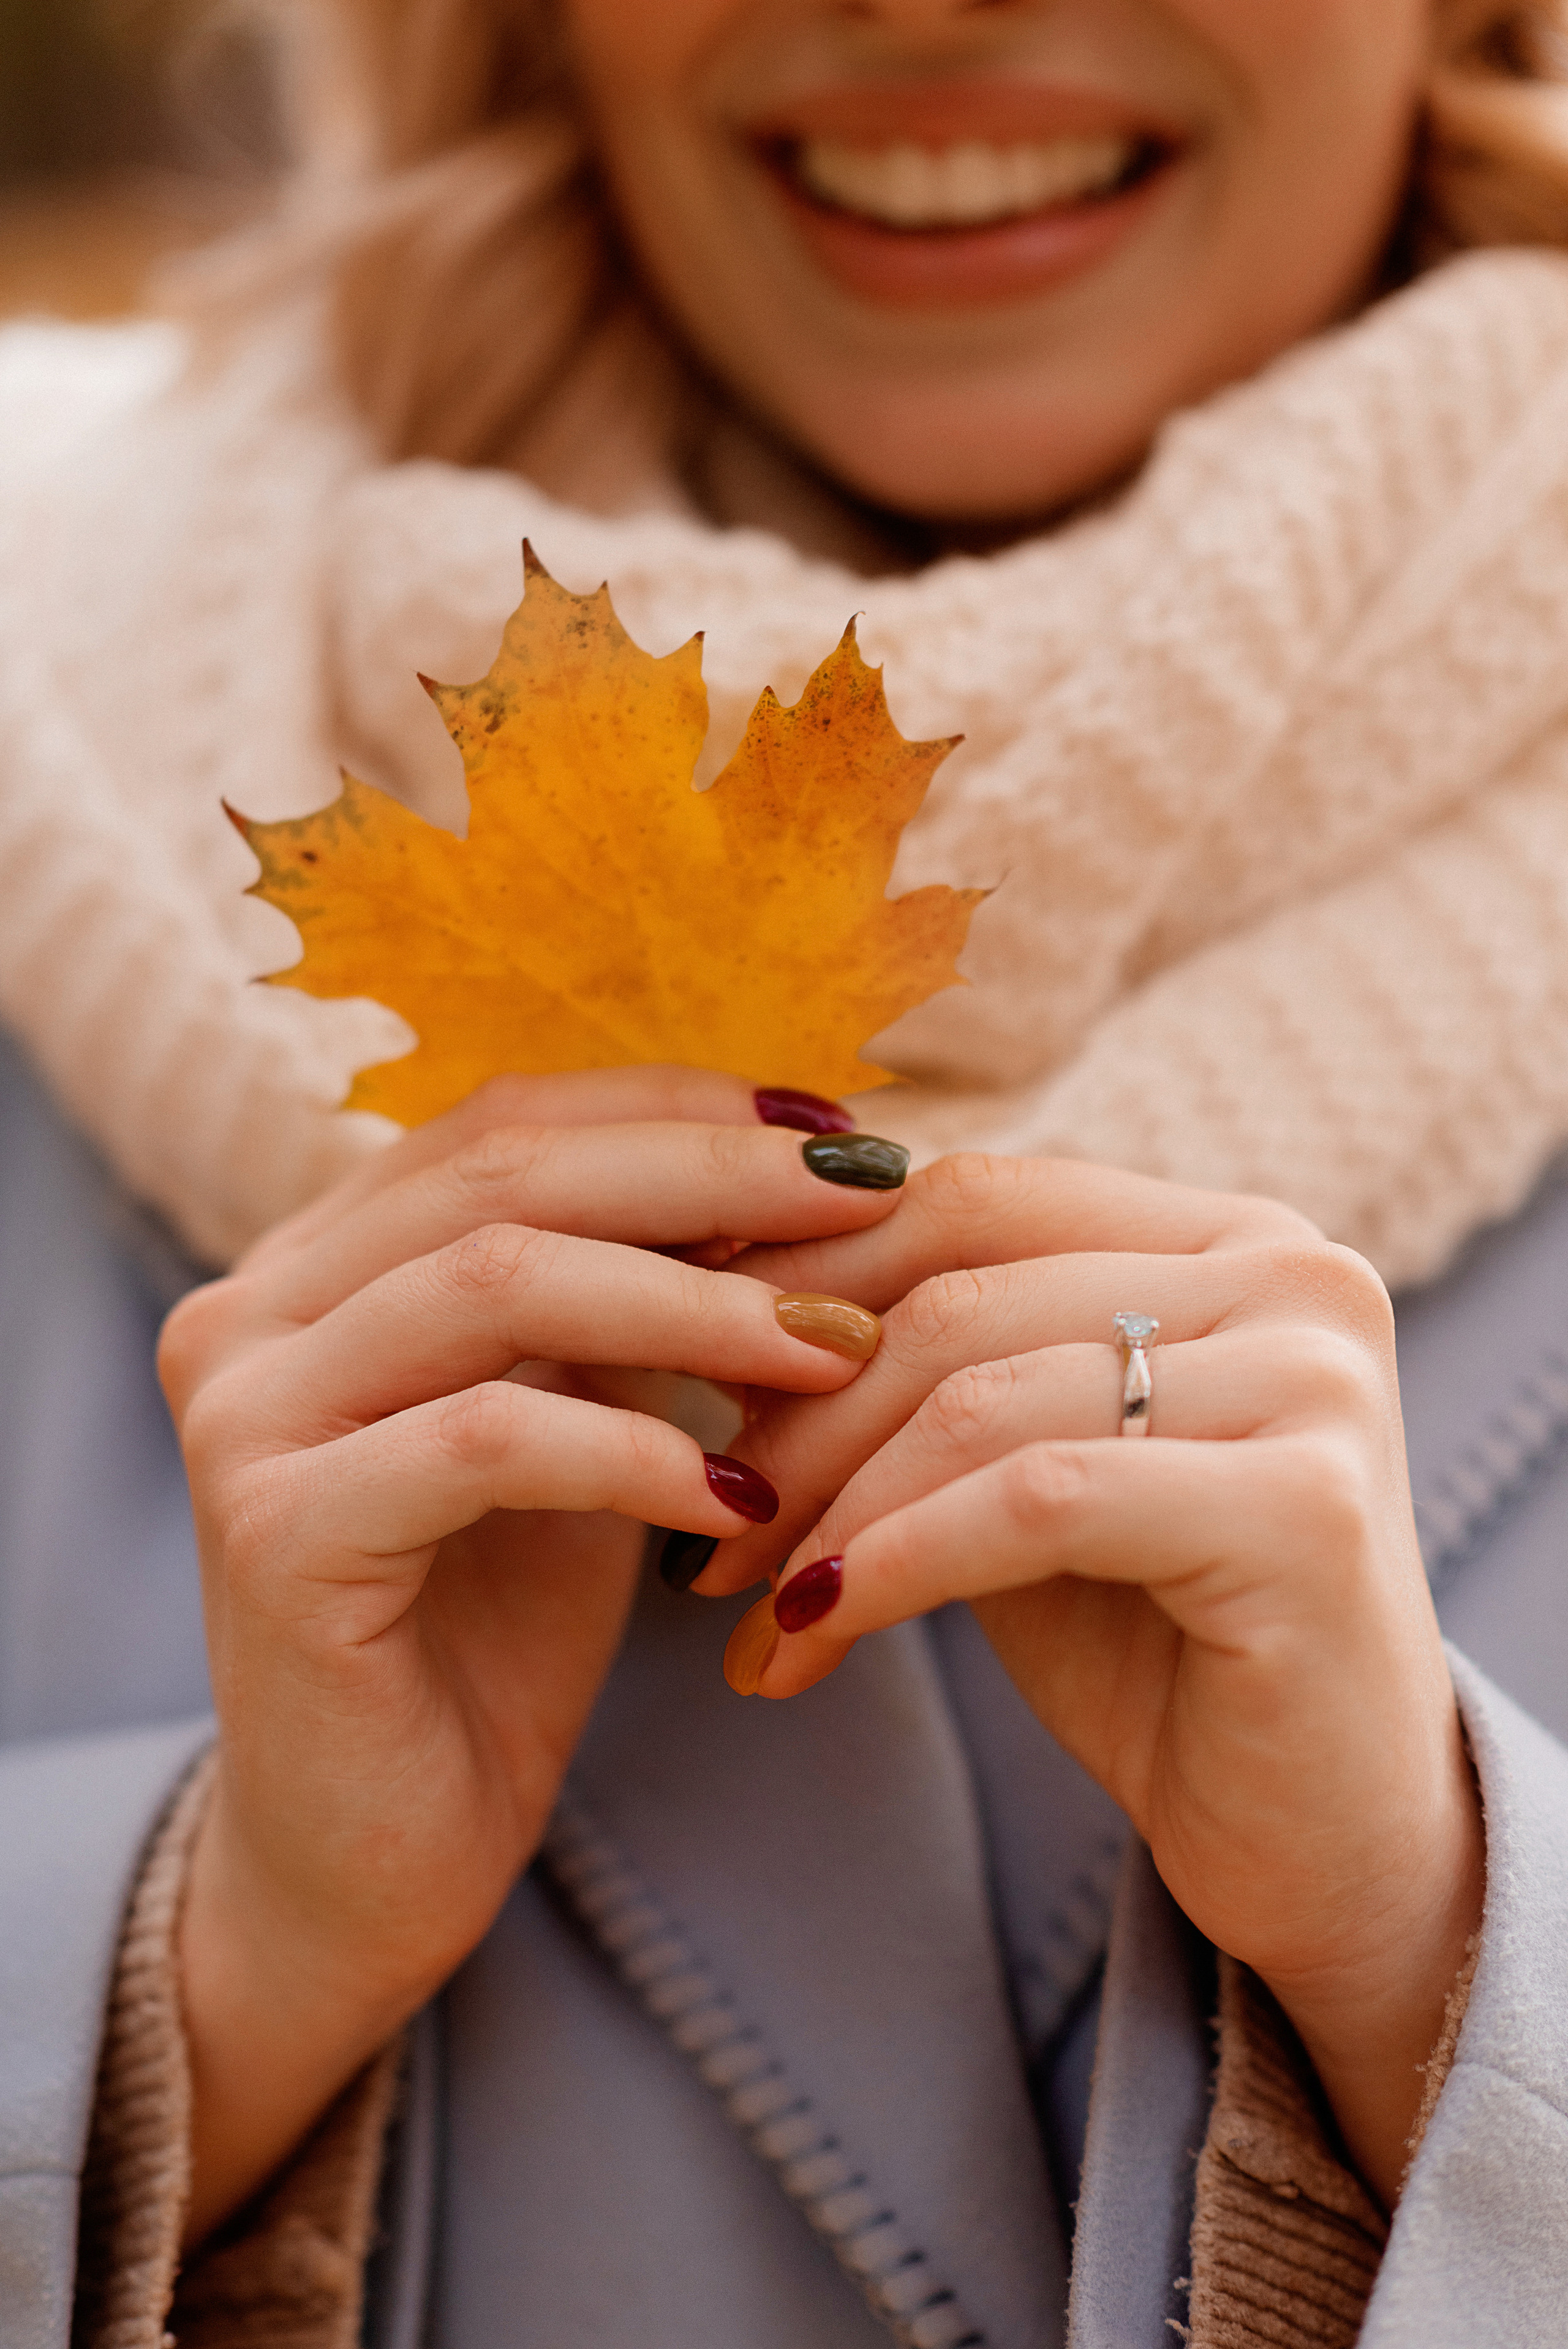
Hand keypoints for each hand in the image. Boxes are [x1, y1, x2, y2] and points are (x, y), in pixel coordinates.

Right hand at [158, 1068, 902, 2240]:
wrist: (377, 1854)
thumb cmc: (492, 1629)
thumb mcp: (575, 1426)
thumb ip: (630, 1305)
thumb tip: (796, 1171)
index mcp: (314, 1263)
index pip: (503, 1122)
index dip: (675, 1109)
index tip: (839, 1132)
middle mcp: (249, 1312)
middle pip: (503, 1174)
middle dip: (707, 1178)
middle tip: (869, 1197)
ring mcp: (245, 1417)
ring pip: (498, 1284)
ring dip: (696, 1303)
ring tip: (837, 1338)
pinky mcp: (275, 1532)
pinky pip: (489, 1442)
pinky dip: (635, 1451)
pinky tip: (744, 1496)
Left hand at [703, 1155, 1483, 2207]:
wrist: (1318, 1836)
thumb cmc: (1158, 1642)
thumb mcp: (1026, 1468)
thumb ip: (939, 1369)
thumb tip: (721, 1292)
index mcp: (1229, 1234)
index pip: (974, 1196)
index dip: (806, 1270)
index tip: (677, 1353)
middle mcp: (1293, 1272)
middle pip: (965, 1291)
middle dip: (798, 1409)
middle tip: (697, 1521)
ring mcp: (1313, 1380)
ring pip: (985, 1397)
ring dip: (828, 1507)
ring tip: (739, 1599)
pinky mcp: (1305, 1507)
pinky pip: (1037, 1503)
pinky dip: (898, 1561)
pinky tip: (813, 1628)